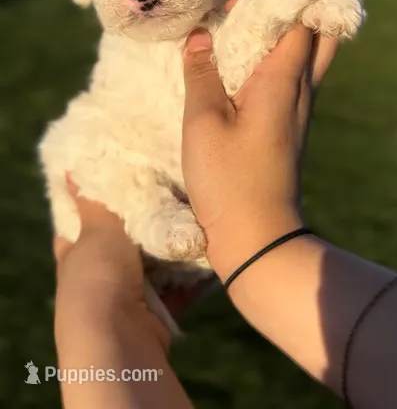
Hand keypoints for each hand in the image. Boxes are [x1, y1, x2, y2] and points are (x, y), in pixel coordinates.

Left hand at [54, 177, 205, 355]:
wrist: (119, 340)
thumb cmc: (97, 278)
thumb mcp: (96, 230)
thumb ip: (95, 201)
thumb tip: (71, 169)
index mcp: (76, 253)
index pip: (80, 221)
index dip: (95, 199)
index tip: (120, 172)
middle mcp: (101, 274)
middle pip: (125, 238)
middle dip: (147, 216)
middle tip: (172, 183)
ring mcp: (130, 294)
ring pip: (156, 259)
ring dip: (175, 243)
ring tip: (199, 207)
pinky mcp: (159, 311)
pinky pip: (181, 284)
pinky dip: (195, 270)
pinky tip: (212, 244)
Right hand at [182, 11, 337, 281]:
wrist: (260, 237)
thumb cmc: (228, 180)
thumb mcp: (202, 122)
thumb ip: (201, 73)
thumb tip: (200, 35)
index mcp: (282, 81)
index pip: (299, 22)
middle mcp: (301, 90)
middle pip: (319, 36)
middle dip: (298, 10)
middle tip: (260, 2)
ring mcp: (300, 110)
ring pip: (308, 57)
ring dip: (286, 34)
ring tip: (247, 24)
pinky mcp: (291, 127)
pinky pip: (294, 79)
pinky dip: (279, 60)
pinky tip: (246, 63)